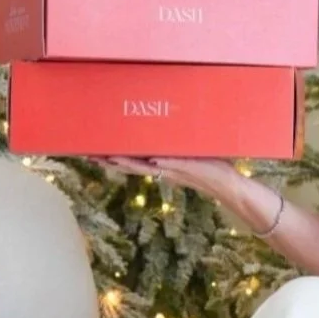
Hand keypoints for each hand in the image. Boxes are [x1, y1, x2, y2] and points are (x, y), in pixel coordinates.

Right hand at [101, 157, 243, 198]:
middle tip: (89, 156)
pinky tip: (153, 159)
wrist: (228, 184)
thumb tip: (163, 133)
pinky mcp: (193, 167)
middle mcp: (165, 169)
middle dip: (110, 161)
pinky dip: (166, 163)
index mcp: (162, 165)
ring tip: (111, 157)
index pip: (133, 162)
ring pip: (149, 167)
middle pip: (132, 166)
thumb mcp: (188, 154)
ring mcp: (177, 169)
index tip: (93, 153)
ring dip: (130, 164)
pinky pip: (177, 165)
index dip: (113, 158)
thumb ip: (174, 147)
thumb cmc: (209, 168)